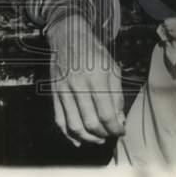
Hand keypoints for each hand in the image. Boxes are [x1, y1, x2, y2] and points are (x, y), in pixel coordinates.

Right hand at [46, 14, 124, 145]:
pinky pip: (59, 120)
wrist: (69, 37)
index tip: (121, 131)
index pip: (106, 114)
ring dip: (88, 138)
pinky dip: (68, 134)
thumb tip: (118, 120)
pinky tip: (79, 139)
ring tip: (97, 138)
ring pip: (74, 125)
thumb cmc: (94, 53)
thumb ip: (117, 95)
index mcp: (97, 78)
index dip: (115, 128)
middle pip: (90, 123)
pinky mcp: (54, 93)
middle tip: (110, 135)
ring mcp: (64, 90)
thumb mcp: (112, 68)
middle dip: (104, 134)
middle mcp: (79, 85)